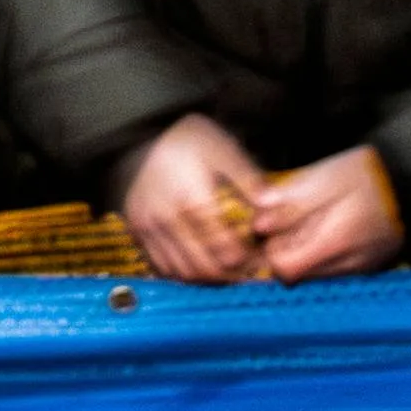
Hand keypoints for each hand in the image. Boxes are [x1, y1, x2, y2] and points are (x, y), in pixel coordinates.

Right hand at [112, 114, 267, 283]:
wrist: (142, 132)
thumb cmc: (187, 140)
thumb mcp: (222, 149)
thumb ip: (248, 180)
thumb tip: (273, 206)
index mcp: (192, 199)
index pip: (225, 249)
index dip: (247, 260)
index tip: (261, 258)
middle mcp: (167, 219)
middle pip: (205, 268)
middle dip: (231, 275)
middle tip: (248, 271)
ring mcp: (148, 228)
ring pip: (182, 273)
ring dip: (208, 279)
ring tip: (228, 271)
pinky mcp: (137, 231)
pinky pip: (161, 267)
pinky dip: (182, 274)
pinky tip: (199, 265)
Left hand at [247, 145, 403, 282]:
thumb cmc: (369, 175)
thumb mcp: (328, 176)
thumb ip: (292, 200)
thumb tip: (259, 222)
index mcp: (335, 242)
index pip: (285, 270)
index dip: (271, 250)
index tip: (270, 227)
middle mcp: (347, 265)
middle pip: (297, 276)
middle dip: (286, 250)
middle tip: (289, 220)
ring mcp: (358, 270)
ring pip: (314, 275)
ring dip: (303, 253)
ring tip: (310, 222)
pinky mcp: (365, 269)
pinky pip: (333, 271)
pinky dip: (322, 255)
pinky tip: (328, 230)